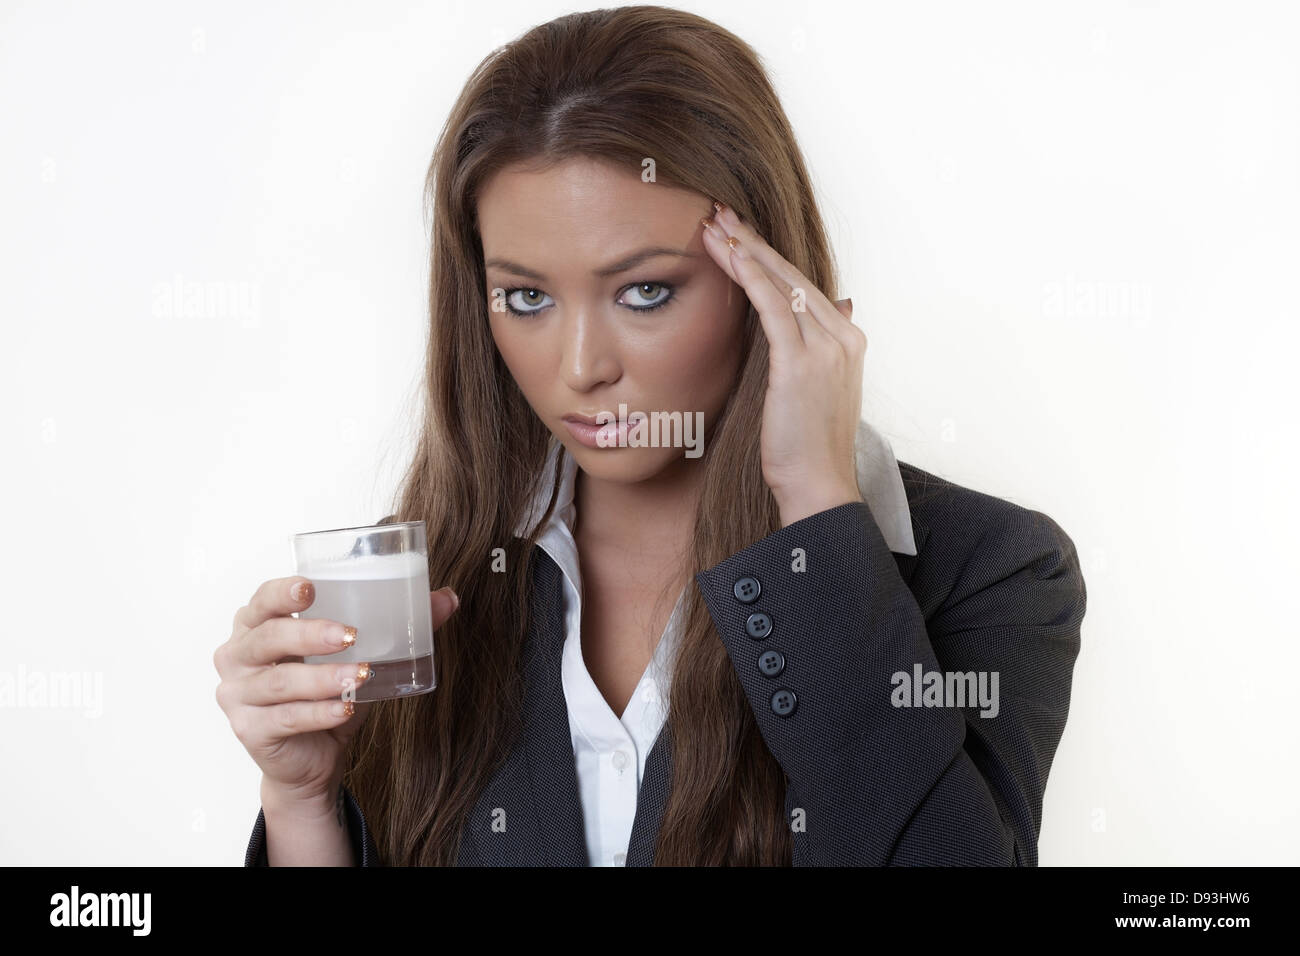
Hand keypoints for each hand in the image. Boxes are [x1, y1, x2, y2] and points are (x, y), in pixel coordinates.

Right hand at [214, 576, 459, 808]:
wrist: (311, 761)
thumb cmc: (327, 694)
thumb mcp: (359, 656)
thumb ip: (398, 627)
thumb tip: (448, 598)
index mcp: (255, 627)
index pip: (260, 600)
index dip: (281, 592)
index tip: (310, 588)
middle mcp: (236, 658)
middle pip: (267, 638)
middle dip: (309, 633)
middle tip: (351, 635)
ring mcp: (237, 696)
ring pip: (280, 681)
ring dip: (323, 677)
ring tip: (361, 675)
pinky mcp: (250, 731)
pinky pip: (286, 718)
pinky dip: (319, 712)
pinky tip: (346, 708)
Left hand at [701, 201, 866, 525]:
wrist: (819, 486)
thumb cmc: (808, 447)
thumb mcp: (819, 390)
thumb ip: (823, 347)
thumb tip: (839, 306)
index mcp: (847, 340)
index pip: (800, 285)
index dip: (767, 256)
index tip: (737, 234)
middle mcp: (842, 337)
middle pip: (791, 275)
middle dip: (752, 241)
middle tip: (718, 212)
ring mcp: (826, 348)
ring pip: (781, 283)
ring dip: (745, 250)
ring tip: (713, 226)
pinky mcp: (802, 363)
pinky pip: (774, 308)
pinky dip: (752, 278)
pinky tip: (730, 255)